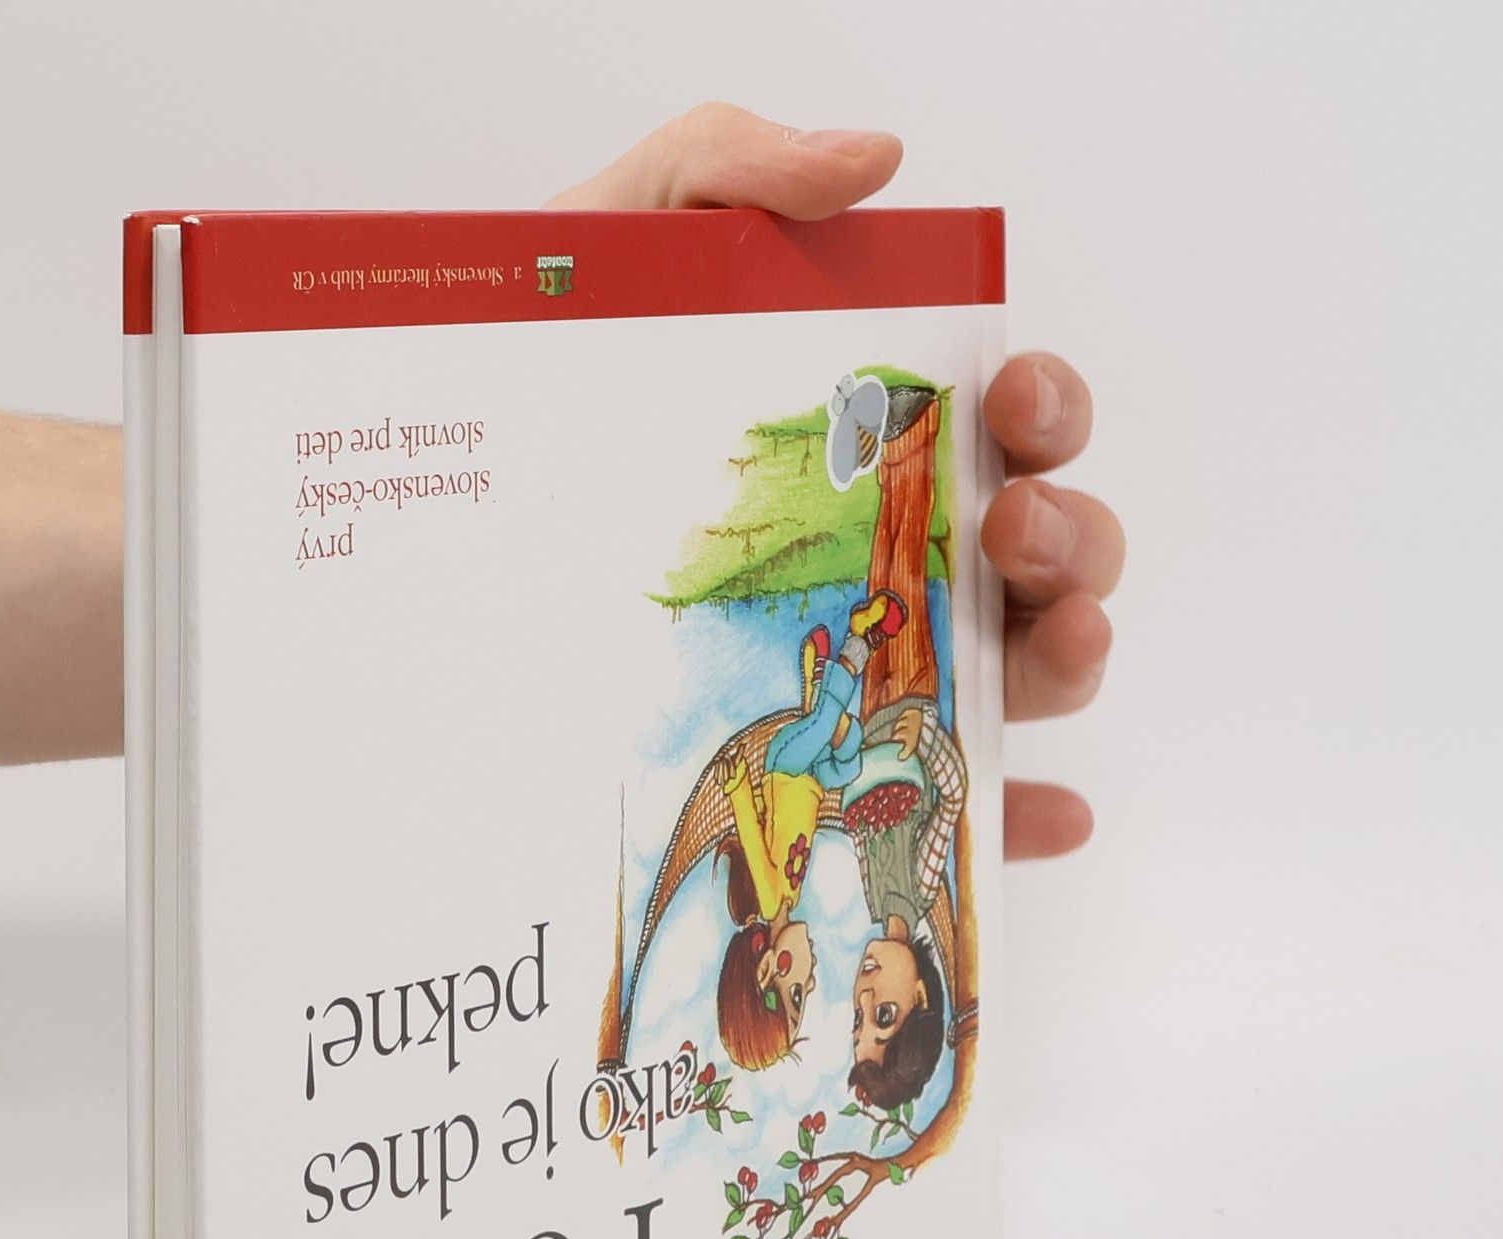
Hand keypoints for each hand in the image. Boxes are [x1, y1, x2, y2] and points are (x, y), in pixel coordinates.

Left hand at [552, 105, 1122, 860]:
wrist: (430, 492)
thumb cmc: (537, 377)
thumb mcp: (616, 242)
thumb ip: (733, 168)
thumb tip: (873, 160)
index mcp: (871, 437)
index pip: (1007, 420)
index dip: (1046, 409)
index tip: (1014, 400)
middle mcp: (895, 549)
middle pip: (1043, 550)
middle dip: (1072, 533)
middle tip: (1015, 527)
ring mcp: (871, 662)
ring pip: (1022, 669)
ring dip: (1070, 656)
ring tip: (1059, 642)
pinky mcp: (831, 759)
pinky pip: (940, 795)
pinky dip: (1014, 811)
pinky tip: (1045, 814)